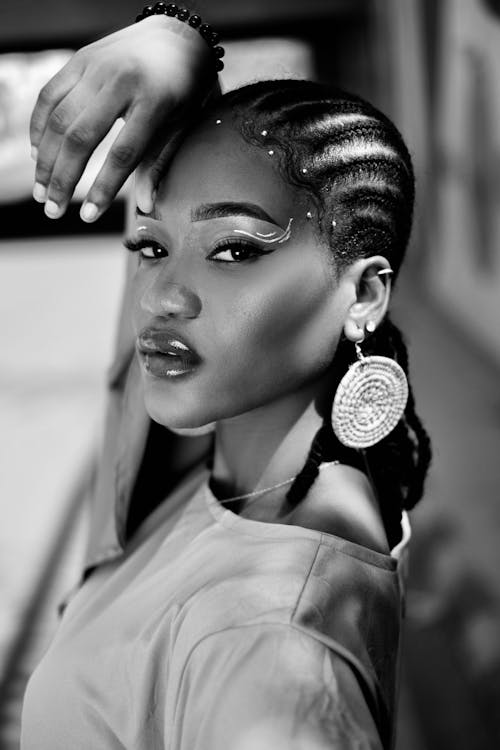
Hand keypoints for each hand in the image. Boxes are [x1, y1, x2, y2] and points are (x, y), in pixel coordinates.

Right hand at [30, 15, 219, 220]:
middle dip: (63, 179)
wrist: (178, 36)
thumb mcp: (182, 126)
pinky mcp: (80, 60)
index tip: (88, 217)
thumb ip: (159, 164)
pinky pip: (50, 95)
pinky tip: (38, 154)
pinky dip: (40, 127)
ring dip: (45, 159)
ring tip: (43, 191)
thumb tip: (146, 206)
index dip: (102, 188)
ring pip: (59, 119)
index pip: (122, 154)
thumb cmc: (185, 89)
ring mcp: (96, 67)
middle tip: (53, 210)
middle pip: (81, 138)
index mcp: (153, 101)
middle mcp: (121, 81)